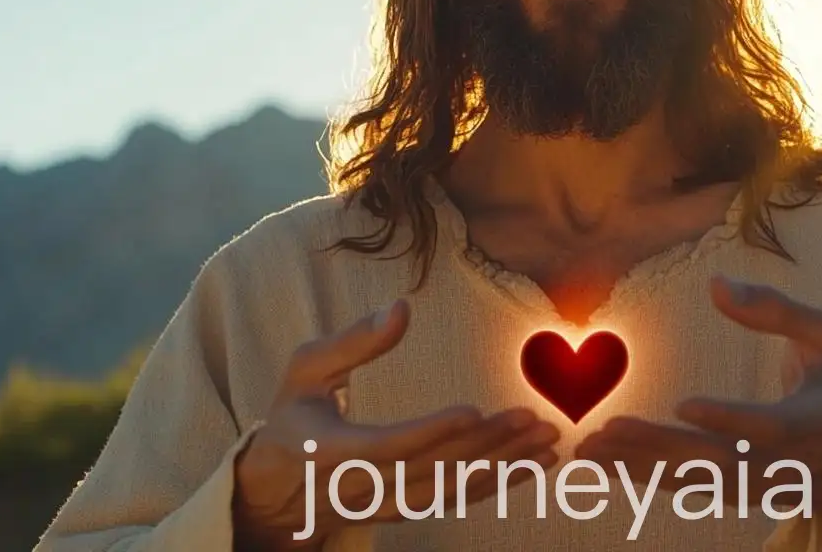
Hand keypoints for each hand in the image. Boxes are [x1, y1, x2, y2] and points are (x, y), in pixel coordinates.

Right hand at [231, 303, 557, 549]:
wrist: (276, 485)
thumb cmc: (292, 413)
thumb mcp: (305, 369)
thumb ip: (352, 341)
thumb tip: (402, 308)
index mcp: (330, 448)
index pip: (386, 445)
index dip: (431, 431)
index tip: (474, 410)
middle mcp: (361, 486)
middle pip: (433, 469)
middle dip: (488, 446)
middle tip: (535, 418)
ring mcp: (385, 505)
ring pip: (452, 491)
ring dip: (503, 469)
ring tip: (545, 443)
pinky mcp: (404, 512)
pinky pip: (456, 502)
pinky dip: (496, 486)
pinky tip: (529, 467)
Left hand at [574, 279, 821, 551]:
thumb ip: (780, 310)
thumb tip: (717, 284)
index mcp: (817, 422)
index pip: (771, 428)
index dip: (731, 419)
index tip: (684, 406)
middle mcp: (788, 464)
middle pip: (721, 461)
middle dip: (661, 448)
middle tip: (606, 430)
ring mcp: (764, 486)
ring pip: (698, 481)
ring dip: (640, 468)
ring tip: (589, 451)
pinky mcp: (743, 492)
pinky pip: (691, 488)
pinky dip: (646, 480)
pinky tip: (605, 466)